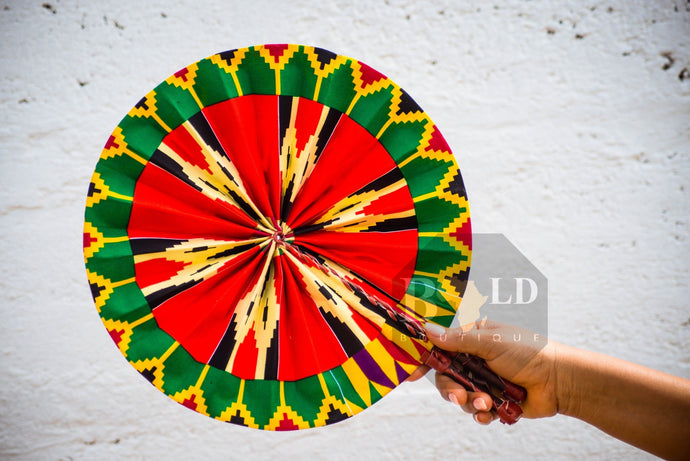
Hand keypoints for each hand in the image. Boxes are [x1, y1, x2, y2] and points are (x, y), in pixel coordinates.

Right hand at [408, 320, 559, 423]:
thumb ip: (458, 340)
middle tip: (459, 396)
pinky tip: (491, 413)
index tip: (411, 374)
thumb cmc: (528, 352)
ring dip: (470, 402)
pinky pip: (476, 412)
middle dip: (451, 389)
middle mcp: (475, 360)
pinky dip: (481, 414)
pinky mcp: (494, 401)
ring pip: (460, 396)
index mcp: (473, 339)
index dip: (425, 360)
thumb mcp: (490, 342)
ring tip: (487, 403)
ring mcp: (484, 381)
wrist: (558, 381)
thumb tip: (428, 330)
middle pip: (446, 377)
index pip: (441, 347)